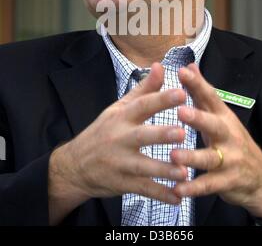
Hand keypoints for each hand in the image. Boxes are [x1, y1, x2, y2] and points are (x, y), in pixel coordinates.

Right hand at [54, 62, 187, 204]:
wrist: (76, 165)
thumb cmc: (103, 131)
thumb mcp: (119, 107)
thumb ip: (144, 89)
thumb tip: (160, 66)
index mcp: (122, 117)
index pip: (142, 105)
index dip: (161, 99)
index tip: (181, 93)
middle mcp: (120, 138)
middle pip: (141, 135)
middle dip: (161, 135)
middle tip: (182, 133)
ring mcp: (120, 163)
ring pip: (143, 166)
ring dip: (164, 170)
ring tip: (184, 172)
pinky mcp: (123, 183)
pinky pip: (144, 189)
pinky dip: (160, 194)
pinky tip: (178, 197)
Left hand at [170, 63, 261, 218]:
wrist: (259, 175)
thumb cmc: (232, 140)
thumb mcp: (220, 114)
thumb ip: (202, 92)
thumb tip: (190, 66)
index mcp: (223, 116)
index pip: (211, 97)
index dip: (197, 85)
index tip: (181, 72)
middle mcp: (227, 135)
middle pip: (214, 125)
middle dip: (198, 118)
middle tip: (181, 112)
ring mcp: (229, 159)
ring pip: (210, 158)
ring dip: (192, 156)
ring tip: (174, 155)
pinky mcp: (227, 181)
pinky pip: (209, 185)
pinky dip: (193, 188)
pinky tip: (177, 189)